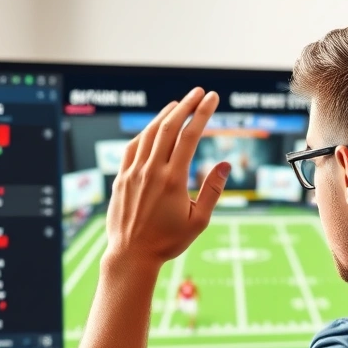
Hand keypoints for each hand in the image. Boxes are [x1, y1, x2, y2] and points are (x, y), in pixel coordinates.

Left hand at [104, 87, 229, 270]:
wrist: (131, 255)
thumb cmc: (168, 242)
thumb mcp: (198, 221)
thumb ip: (213, 190)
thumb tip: (226, 164)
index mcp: (173, 180)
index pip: (189, 136)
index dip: (202, 113)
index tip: (212, 98)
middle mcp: (151, 171)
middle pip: (169, 127)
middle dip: (186, 105)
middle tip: (199, 92)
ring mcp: (133, 173)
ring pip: (149, 134)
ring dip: (165, 115)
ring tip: (178, 104)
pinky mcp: (121, 178)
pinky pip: (132, 147)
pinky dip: (145, 133)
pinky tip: (154, 128)